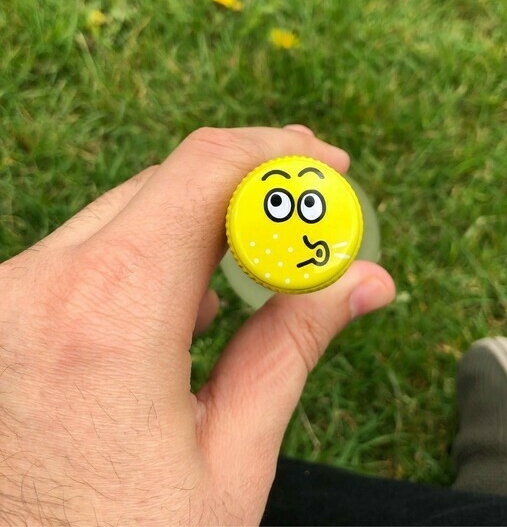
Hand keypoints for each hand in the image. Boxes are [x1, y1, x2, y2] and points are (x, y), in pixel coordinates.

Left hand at [0, 126, 394, 524]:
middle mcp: (40, 288)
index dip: (277, 152)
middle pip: (166, 183)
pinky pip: (87, 254)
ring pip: (126, 214)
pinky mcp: (1, 316)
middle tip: (306, 207)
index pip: (203, 171)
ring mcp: (7, 300)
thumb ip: (293, 346)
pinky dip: (150, 255)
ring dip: (200, 222)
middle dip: (247, 185)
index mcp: (111, 315)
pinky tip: (187, 305)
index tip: (327, 164)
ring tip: (254, 266)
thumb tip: (365, 279)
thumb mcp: (231, 459)